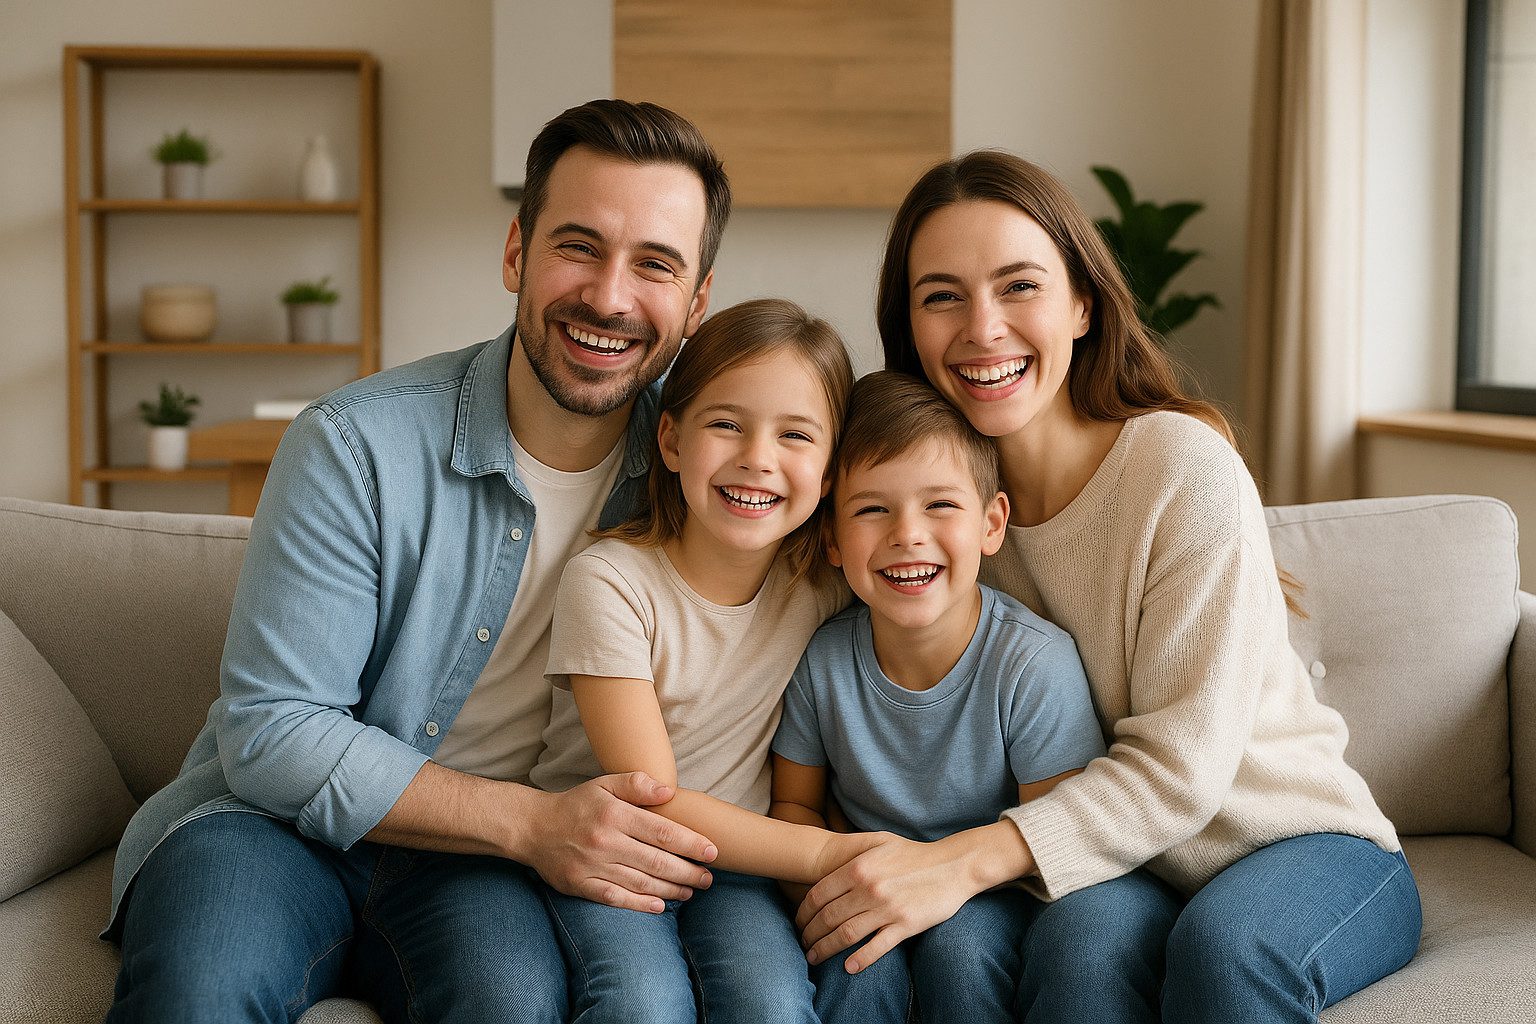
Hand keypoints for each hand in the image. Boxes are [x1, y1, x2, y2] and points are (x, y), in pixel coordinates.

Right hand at [524, 771, 717, 912]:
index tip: (712, 852)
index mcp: (615, 815)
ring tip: (690, 892)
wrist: (533, 827)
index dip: (691, 844)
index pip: (663, 832)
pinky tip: (659, 906)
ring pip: (640, 883)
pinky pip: (614, 898)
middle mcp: (606, 842)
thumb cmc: (577, 804)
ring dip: (671, 890)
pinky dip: (639, 905)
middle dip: (688, 872)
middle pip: (657, 862)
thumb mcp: (604, 784)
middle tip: (708, 878)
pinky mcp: (580, 885)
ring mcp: (592, 865)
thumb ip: (636, 784)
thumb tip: (669, 791)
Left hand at [797, 826, 1023, 972]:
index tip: (799, 922)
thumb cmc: (915, 854)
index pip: (819, 894)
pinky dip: (859, 959)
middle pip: (827, 917)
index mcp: (859, 867)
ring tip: (815, 958)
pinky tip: (848, 967)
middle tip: (803, 944)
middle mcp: (868, 888)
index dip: (803, 912)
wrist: (953, 865)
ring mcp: (886, 908)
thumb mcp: (880, 842)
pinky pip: (876, 947)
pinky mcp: (905, 925)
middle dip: (810, 934)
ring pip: (845, 934)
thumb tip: (827, 865)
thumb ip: (854, 853)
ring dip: (825, 949)